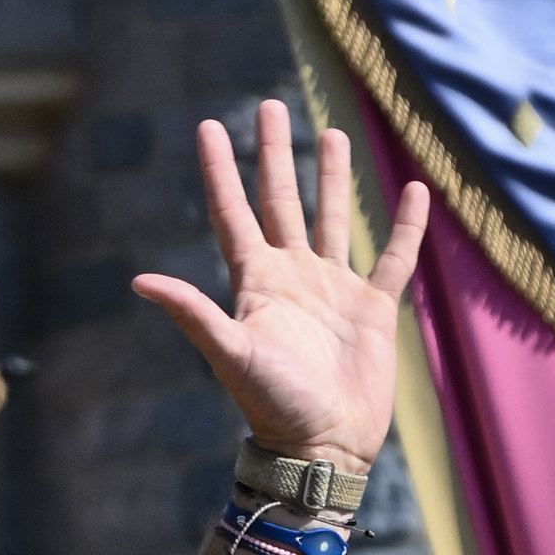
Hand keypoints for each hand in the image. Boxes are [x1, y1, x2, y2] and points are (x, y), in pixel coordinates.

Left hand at [130, 100, 428, 473]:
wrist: (323, 447)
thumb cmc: (273, 405)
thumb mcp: (231, 354)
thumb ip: (192, 312)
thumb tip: (140, 280)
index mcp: (256, 283)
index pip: (233, 212)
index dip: (221, 170)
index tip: (209, 127)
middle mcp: (293, 277)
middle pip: (281, 201)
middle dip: (275, 154)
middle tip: (272, 106)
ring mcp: (333, 290)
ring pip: (332, 218)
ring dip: (332, 177)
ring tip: (331, 133)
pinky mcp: (372, 309)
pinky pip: (393, 257)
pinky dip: (405, 226)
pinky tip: (414, 190)